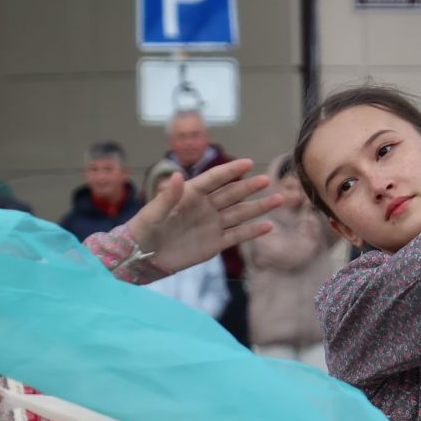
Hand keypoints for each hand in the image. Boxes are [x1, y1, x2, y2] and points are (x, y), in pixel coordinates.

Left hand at [128, 159, 281, 272]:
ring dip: (259, 207)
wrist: (142, 257)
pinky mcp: (214, 244)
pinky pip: (237, 236)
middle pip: (232, 195)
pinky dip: (253, 231)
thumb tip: (177, 175)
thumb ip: (167, 196)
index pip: (214, 179)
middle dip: (250, 187)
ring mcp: (212, 225)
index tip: (249, 162)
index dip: (231, 171)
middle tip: (267, 179)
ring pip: (240, 214)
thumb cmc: (143, 230)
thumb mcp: (153, 212)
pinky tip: (269, 226)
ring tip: (278, 199)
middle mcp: (205, 207)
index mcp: (190, 195)